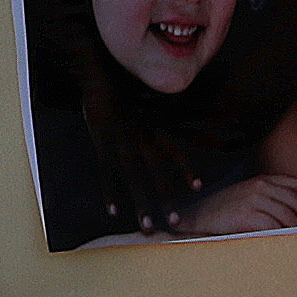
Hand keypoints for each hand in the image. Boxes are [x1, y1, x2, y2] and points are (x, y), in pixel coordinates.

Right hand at [78, 93, 211, 237]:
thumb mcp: (145, 95)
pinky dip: (109, 192)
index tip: (198, 186)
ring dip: (142, 203)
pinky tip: (113, 211)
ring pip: (134, 177)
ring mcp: (120, 139)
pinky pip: (106, 170)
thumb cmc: (122, 82)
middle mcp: (140, 135)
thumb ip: (158, 109)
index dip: (185, 167)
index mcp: (152, 125)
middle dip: (167, 197)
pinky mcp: (100, 140)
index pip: (173, 149)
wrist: (98, 69)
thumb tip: (170, 116)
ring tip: (148, 227)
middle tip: (177, 222)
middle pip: (157, 171)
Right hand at [182, 171, 296, 236]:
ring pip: (288, 215)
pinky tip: (288, 243)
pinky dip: (284, 235)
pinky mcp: (246, 216)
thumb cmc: (225, 213)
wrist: (197, 218)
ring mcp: (253, 200)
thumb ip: (270, 200)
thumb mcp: (248, 197)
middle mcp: (259, 186)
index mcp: (262, 180)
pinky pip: (273, 226)